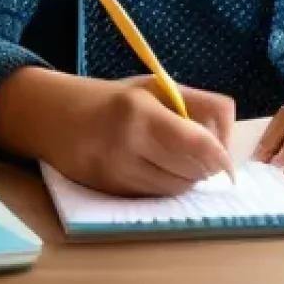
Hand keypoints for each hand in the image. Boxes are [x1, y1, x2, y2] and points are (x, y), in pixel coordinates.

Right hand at [0, 66, 235, 195]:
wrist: (54, 117)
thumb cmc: (115, 98)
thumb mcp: (156, 88)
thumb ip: (198, 105)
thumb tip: (228, 140)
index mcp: (141, 112)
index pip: (194, 142)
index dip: (219, 156)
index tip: (228, 163)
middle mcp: (127, 144)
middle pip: (189, 171)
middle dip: (206, 167)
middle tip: (205, 154)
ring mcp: (116, 171)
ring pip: (175, 189)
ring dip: (189, 179)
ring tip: (182, 159)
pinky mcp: (109, 191)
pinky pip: (155, 196)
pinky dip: (167, 186)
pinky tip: (160, 169)